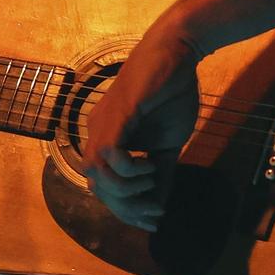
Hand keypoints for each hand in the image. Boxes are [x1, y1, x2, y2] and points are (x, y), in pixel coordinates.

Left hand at [81, 10, 204, 230]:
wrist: (178, 54)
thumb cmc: (171, 93)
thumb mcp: (168, 145)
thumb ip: (160, 175)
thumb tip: (159, 205)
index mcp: (107, 140)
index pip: (104, 187)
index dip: (125, 210)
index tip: (152, 220)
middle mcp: (97, 133)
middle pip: (96, 186)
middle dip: (125, 207)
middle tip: (153, 212)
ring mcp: (103, 123)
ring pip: (97, 173)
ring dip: (125, 190)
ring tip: (152, 181)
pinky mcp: (117, 114)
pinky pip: (109, 153)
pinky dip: (128, 169)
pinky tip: (149, 164)